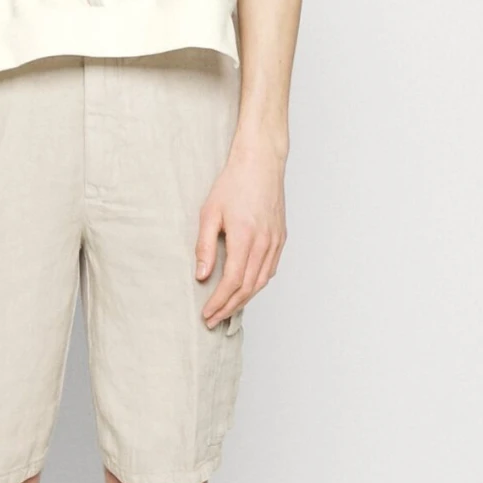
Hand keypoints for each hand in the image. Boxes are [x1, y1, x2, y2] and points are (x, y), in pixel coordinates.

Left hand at [194, 135, 286, 327]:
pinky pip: (270, 270)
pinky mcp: (281, 238)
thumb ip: (205, 246)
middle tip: (213, 319)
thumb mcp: (209, 212)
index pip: (232, 281)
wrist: (261, 162)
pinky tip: (245, 289)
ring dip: (244, 300)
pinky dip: (257, 285)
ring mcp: (276, 241)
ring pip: (261, 281)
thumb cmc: (233, 183)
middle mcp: (264, 243)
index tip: (207, 313)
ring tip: (227, 309)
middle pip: (248, 287)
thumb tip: (202, 275)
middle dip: (229, 307)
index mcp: (245, 237)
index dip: (219, 301)